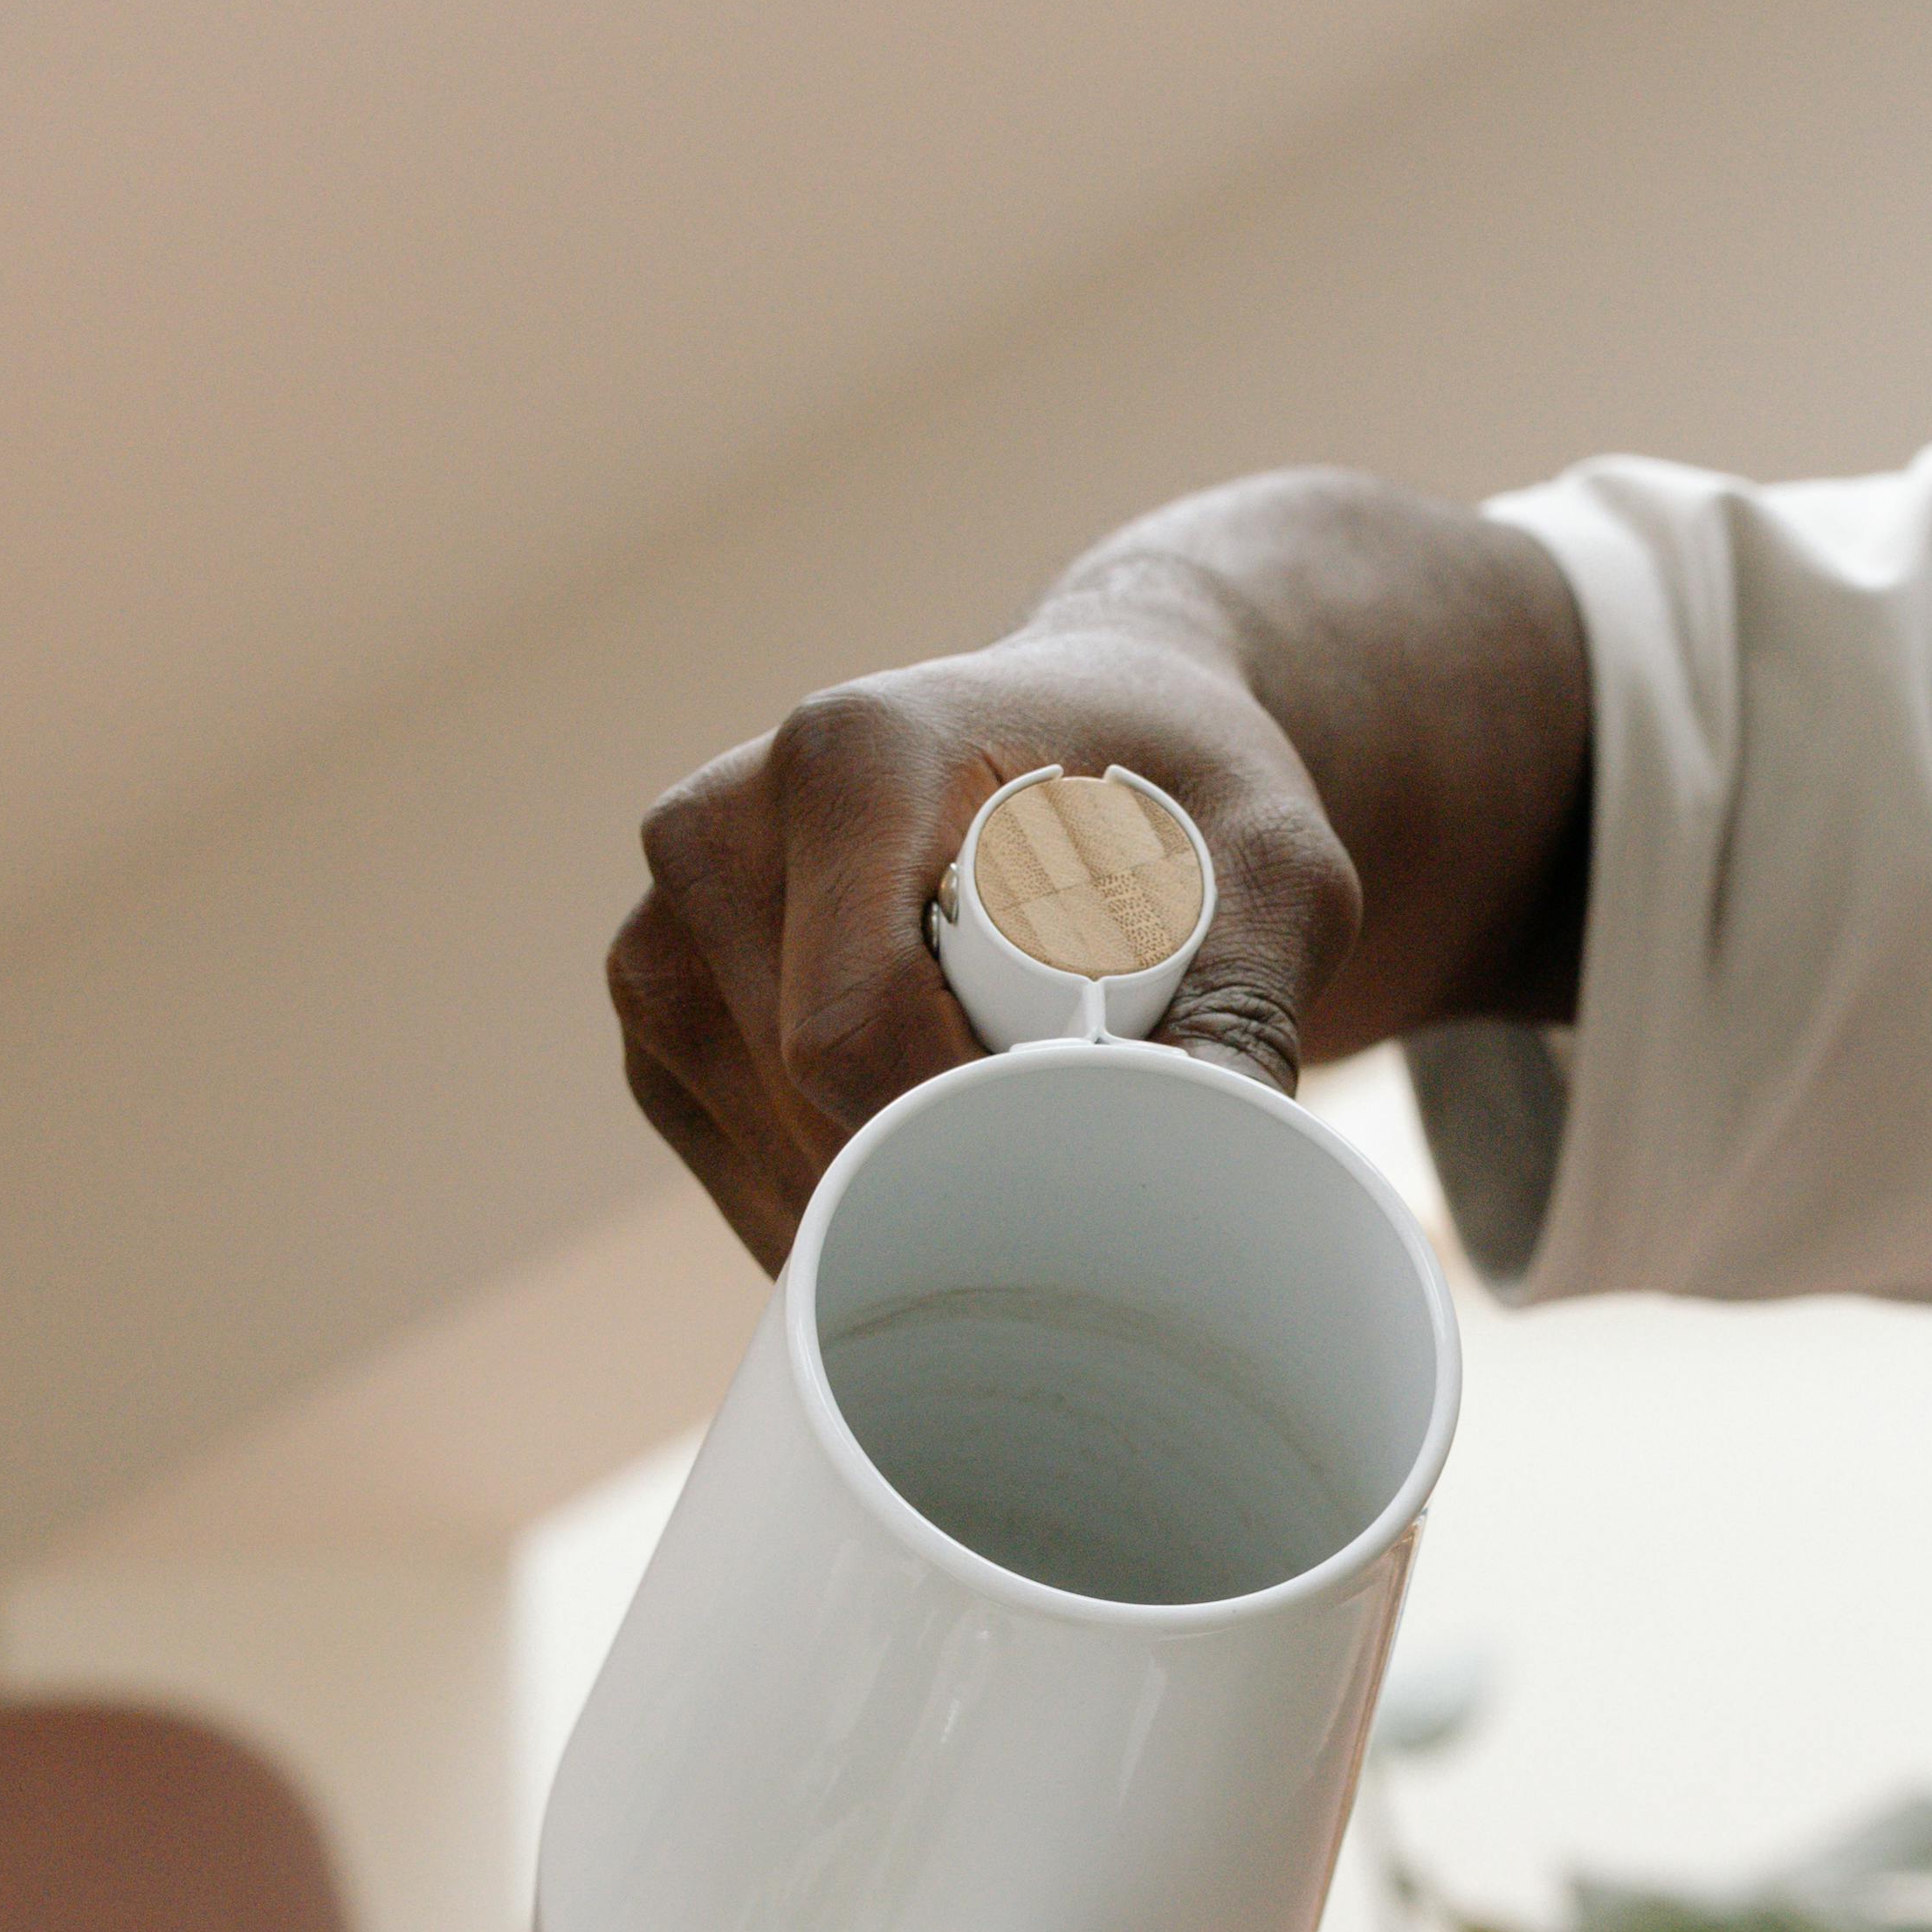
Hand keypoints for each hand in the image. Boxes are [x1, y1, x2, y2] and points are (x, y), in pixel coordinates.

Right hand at [610, 625, 1356, 1272]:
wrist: (1097, 733)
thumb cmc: (1179, 793)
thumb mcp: (1271, 866)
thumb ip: (1251, 1005)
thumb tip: (1217, 1157)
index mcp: (849, 758)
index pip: (858, 1028)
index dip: (966, 1135)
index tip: (1083, 1166)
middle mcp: (721, 823)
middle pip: (800, 1098)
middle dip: (941, 1173)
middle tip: (1076, 1170)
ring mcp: (665, 914)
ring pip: (759, 1147)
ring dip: (890, 1197)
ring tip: (1013, 1143)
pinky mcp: (660, 995)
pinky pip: (731, 1159)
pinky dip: (835, 1199)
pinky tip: (934, 1169)